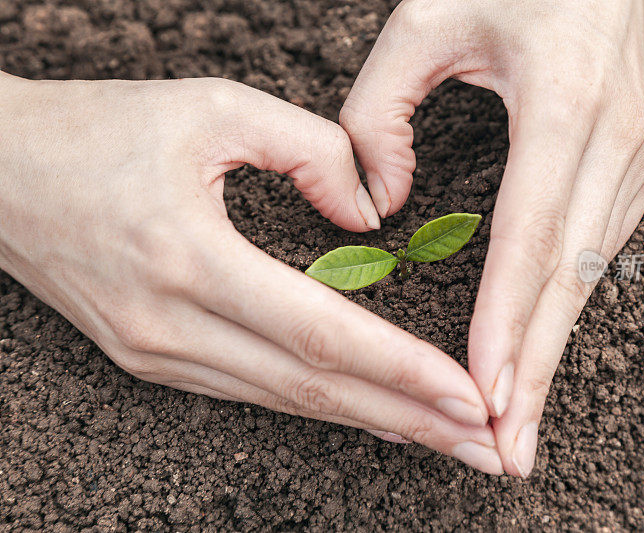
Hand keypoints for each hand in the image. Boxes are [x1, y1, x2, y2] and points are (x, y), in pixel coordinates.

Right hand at [0, 73, 502, 473]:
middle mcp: (170, 324)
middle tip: (486, 448)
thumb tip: (372, 218)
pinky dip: (320, 407)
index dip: (401, 370)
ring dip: (372, 423)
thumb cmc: (102, 129)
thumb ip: (311, 149)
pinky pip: (253, 392)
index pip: (320, 333)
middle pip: (313, 389)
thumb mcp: (214, 108)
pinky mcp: (152, 357)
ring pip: (286, 402)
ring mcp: (156, 352)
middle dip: (408, 422)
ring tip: (445, 441)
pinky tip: (368, 415)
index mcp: (188, 256)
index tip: (470, 397)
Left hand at [340, 0, 643, 475]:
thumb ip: (377, 110)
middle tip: (508, 451)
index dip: (506, 318)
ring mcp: (636, 158)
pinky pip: (594, 255)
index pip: (531, 233)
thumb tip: (380, 206)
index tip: (482, 391)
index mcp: (565, 101)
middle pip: (570, 276)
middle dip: (537, 370)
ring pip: (588, 277)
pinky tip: (537, 356)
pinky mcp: (636, 169)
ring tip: (518, 427)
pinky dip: (561, 314)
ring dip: (552, 354)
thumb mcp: (425, 20)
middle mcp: (616, 140)